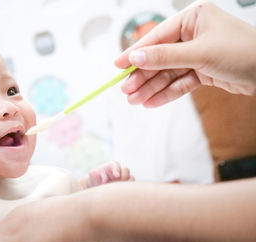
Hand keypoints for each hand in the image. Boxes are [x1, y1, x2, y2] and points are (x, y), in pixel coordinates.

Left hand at [81, 161, 133, 188]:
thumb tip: (92, 172)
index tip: (116, 175)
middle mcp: (119, 170)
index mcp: (111, 166)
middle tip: (118, 182)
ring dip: (126, 183)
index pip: (116, 165)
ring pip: (131, 177)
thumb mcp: (92, 178)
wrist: (97, 188)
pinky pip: (132, 185)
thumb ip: (93, 175)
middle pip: (126, 170)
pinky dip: (128, 188)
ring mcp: (124, 177)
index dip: (117, 169)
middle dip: (123, 176)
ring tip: (119, 188)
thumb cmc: (95, 181)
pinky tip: (122, 192)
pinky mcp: (127, 184)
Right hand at [115, 0, 255, 106]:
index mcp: (193, 19)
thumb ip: (165, 57)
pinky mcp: (202, 71)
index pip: (157, 37)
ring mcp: (197, 53)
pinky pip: (179, 82)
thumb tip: (136, 56)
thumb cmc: (244, 52)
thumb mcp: (200, 53)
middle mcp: (193, 35)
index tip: (118, 64)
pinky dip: (166, 93)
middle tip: (127, 90)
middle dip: (143, 75)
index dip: (136, 52)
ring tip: (135, 101)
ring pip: (167, 73)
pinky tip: (152, 102)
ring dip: (151, 87)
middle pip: (160, 57)